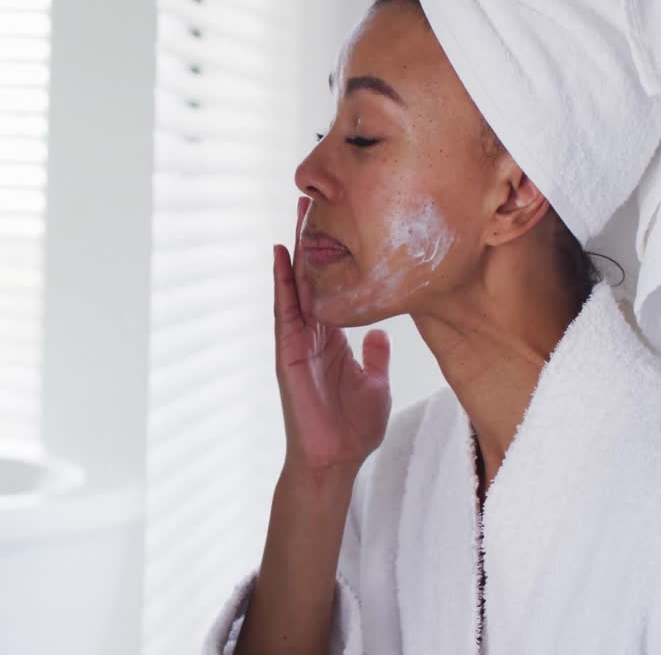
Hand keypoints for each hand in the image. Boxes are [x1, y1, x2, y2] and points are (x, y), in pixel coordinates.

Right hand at [273, 197, 390, 476]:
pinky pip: (284, 310)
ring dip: (294, 248)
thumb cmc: (352, 428)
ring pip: (295, 285)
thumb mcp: (376, 384)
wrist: (334, 460)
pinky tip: (279, 255)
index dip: (332, 254)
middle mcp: (311, 333)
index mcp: (331, 338)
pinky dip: (282, 282)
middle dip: (310, 239)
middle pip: (309, 276)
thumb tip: (381, 336)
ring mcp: (296, 341)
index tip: (337, 221)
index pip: (330, 286)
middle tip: (313, 199)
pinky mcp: (287, 353)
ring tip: (297, 213)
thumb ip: (376, 358)